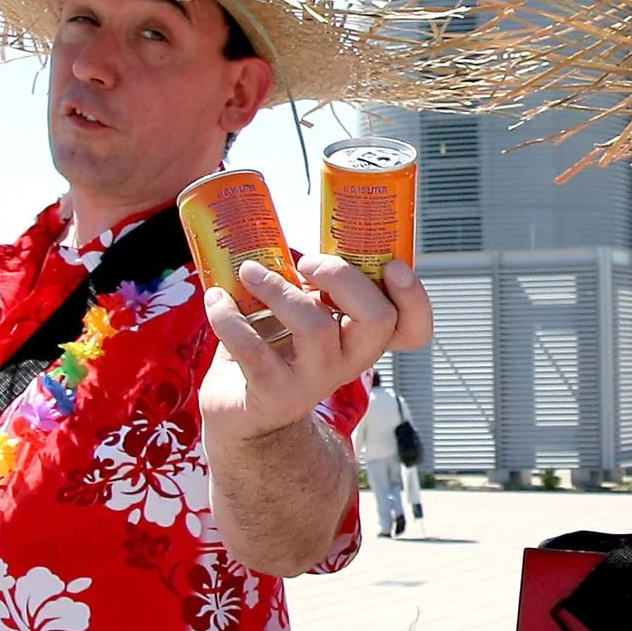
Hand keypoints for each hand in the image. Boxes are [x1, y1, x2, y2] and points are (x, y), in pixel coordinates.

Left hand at [198, 254, 433, 441]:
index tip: (391, 265)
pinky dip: (229, 317)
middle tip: (306, 263)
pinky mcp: (274, 394)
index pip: (414, 327)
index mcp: (363, 337)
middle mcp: (349, 361)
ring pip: (316, 328)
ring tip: (249, 272)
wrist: (242, 409)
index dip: (414, 297)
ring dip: (278, 289)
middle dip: (343, 277)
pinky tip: (216, 300)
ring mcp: (314, 381)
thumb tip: (296, 221)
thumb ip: (316, 282)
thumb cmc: (277, 347)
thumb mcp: (307, 313)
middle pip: (377, 320)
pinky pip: (254, 350)